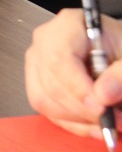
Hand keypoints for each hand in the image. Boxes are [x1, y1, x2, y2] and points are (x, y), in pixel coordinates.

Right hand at [26, 8, 121, 135]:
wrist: (116, 50)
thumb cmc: (120, 46)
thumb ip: (121, 74)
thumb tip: (102, 95)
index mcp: (68, 25)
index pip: (59, 59)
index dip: (78, 88)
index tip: (102, 108)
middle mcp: (45, 41)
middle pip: (51, 83)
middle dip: (83, 109)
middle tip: (114, 121)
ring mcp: (37, 62)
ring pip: (44, 100)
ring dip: (78, 119)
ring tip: (108, 123)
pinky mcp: (38, 81)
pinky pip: (46, 110)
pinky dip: (73, 123)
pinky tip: (94, 126)